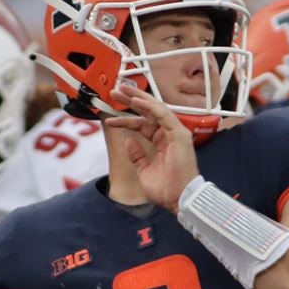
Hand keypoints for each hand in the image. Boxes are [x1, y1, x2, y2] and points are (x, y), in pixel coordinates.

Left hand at [105, 81, 198, 211]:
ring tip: (122, 90)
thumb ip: (138, 156)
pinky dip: (149, 106)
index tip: (110, 120)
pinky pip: (163, 114)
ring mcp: (175, 132)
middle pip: (148, 112)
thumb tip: (129, 141)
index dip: (125, 120)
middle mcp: (168, 134)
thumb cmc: (166, 189)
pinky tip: (136, 100)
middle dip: (131, 100)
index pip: (142, 125)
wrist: (179, 199)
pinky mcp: (179, 134)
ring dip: (138, 97)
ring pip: (155, 108)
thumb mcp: (144, 171)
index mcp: (162, 142)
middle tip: (115, 90)